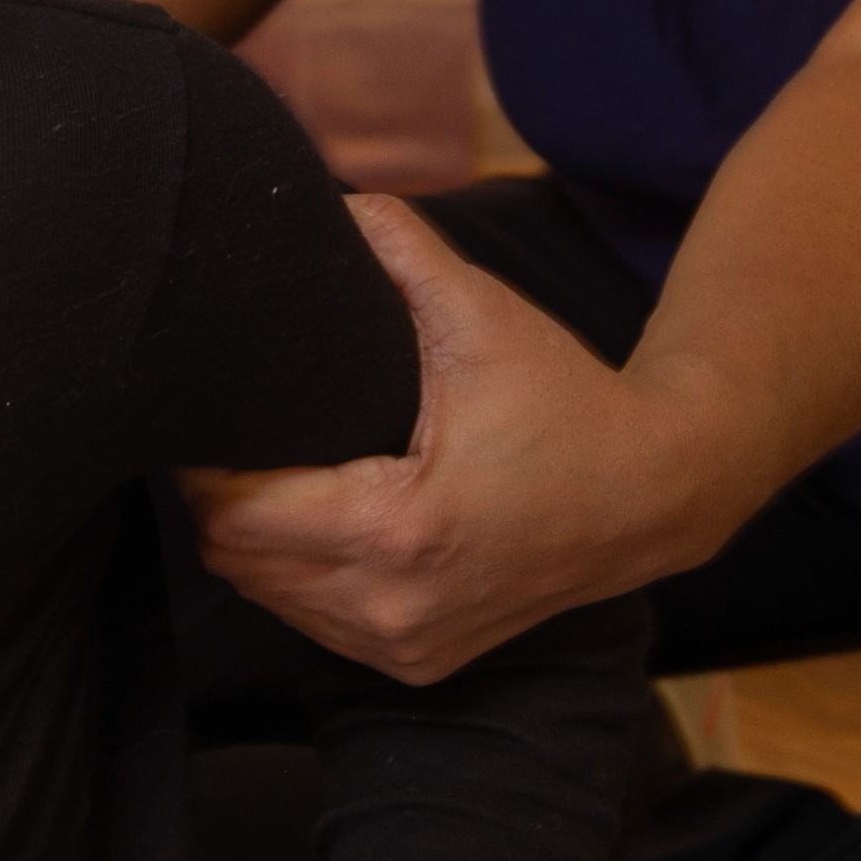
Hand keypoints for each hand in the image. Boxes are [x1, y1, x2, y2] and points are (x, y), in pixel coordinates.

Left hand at [185, 201, 715, 685]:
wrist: (654, 492)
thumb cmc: (568, 405)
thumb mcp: (488, 318)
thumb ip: (404, 253)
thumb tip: (337, 200)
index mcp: (399, 529)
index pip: (239, 516)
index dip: (205, 467)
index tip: (209, 418)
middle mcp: (395, 605)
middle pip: (239, 562)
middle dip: (220, 502)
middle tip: (229, 439)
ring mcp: (407, 644)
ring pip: (270, 599)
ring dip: (257, 545)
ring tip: (270, 475)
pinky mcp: (419, 660)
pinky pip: (317, 624)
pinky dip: (300, 581)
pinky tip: (319, 526)